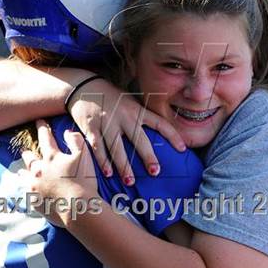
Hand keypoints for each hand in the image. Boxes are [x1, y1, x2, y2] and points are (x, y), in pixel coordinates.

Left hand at [19, 120, 97, 226]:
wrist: (79, 208)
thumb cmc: (84, 181)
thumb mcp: (84, 156)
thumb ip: (76, 141)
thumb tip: (67, 132)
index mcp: (51, 158)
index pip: (45, 138)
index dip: (42, 128)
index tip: (39, 121)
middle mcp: (39, 171)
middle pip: (30, 158)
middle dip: (28, 153)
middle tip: (25, 151)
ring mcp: (35, 187)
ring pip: (24, 176)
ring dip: (24, 172)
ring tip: (22, 172)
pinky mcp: (35, 202)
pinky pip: (27, 194)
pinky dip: (28, 190)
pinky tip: (28, 191)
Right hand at [67, 78, 185, 182]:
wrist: (85, 86)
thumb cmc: (112, 98)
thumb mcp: (131, 102)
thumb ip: (143, 116)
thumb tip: (162, 133)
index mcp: (137, 110)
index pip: (159, 122)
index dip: (172, 135)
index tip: (183, 149)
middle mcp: (124, 116)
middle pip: (138, 138)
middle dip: (147, 156)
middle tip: (155, 172)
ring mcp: (107, 122)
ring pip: (116, 146)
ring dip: (123, 165)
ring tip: (130, 181)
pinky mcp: (91, 127)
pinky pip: (98, 147)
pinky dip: (102, 161)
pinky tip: (108, 173)